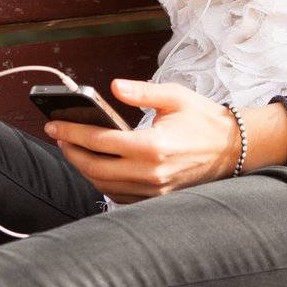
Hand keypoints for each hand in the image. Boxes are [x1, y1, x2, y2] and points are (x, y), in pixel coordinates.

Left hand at [44, 78, 241, 205]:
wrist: (233, 148)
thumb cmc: (203, 120)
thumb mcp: (174, 96)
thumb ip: (141, 92)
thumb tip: (113, 87)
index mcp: (153, 146)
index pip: (100, 140)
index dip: (72, 131)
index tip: (53, 124)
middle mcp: (151, 173)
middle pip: (95, 168)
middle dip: (71, 151)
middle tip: (58, 136)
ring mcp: (154, 191)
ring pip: (104, 186)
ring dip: (84, 168)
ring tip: (73, 149)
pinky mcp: (157, 199)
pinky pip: (120, 196)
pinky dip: (102, 183)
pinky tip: (96, 166)